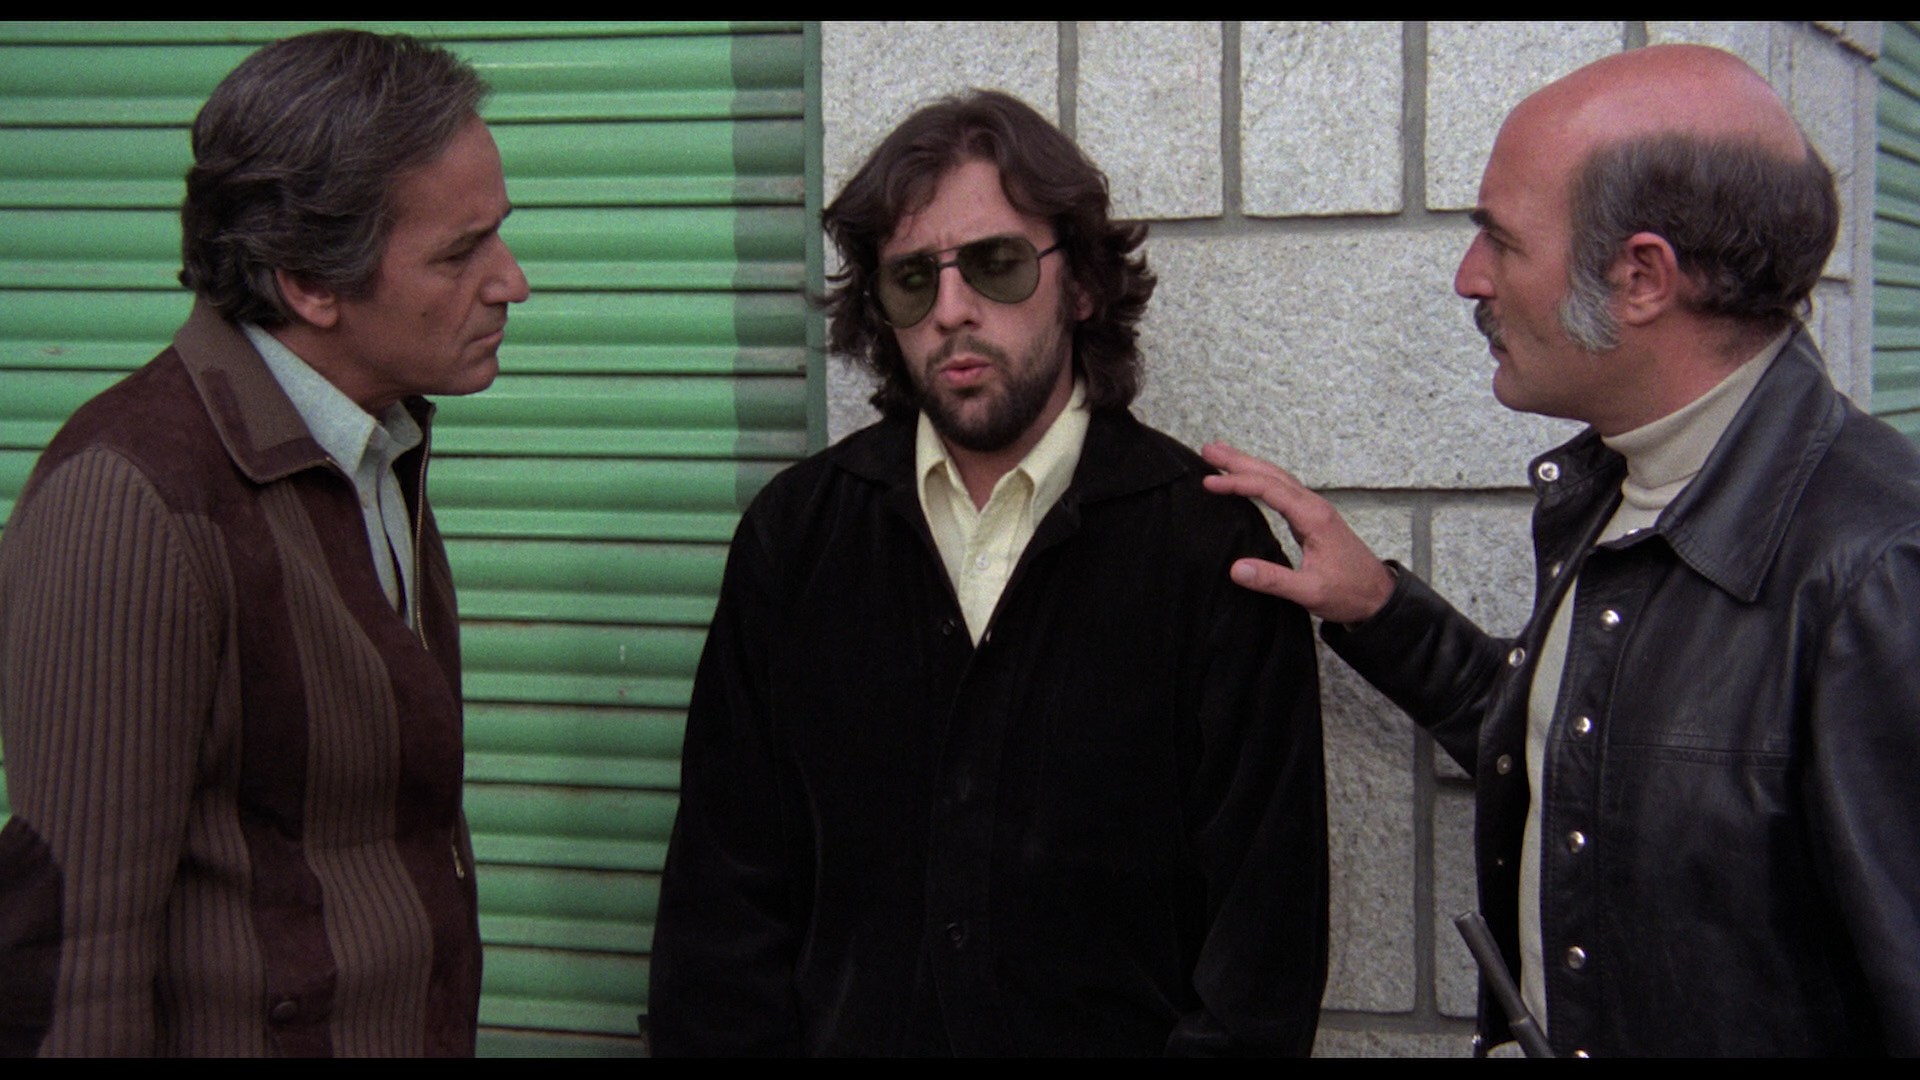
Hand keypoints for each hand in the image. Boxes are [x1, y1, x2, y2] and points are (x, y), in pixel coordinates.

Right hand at [1201, 442, 1396, 624]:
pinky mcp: (1312, 519)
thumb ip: (1273, 580)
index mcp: (1313, 517)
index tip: (1209, 483)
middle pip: (1272, 474)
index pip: (1269, 489)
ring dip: (1249, 465)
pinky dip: (1261, 480)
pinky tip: (1250, 481)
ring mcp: (1314, 510)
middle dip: (1239, 460)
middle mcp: (1314, 506)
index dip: (1237, 483)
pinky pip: (1283, 489)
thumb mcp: (1310, 592)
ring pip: (1278, 478)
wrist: (1378, 597)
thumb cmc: (1350, 593)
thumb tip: (1236, 568)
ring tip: (1221, 457)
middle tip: (1208, 450)